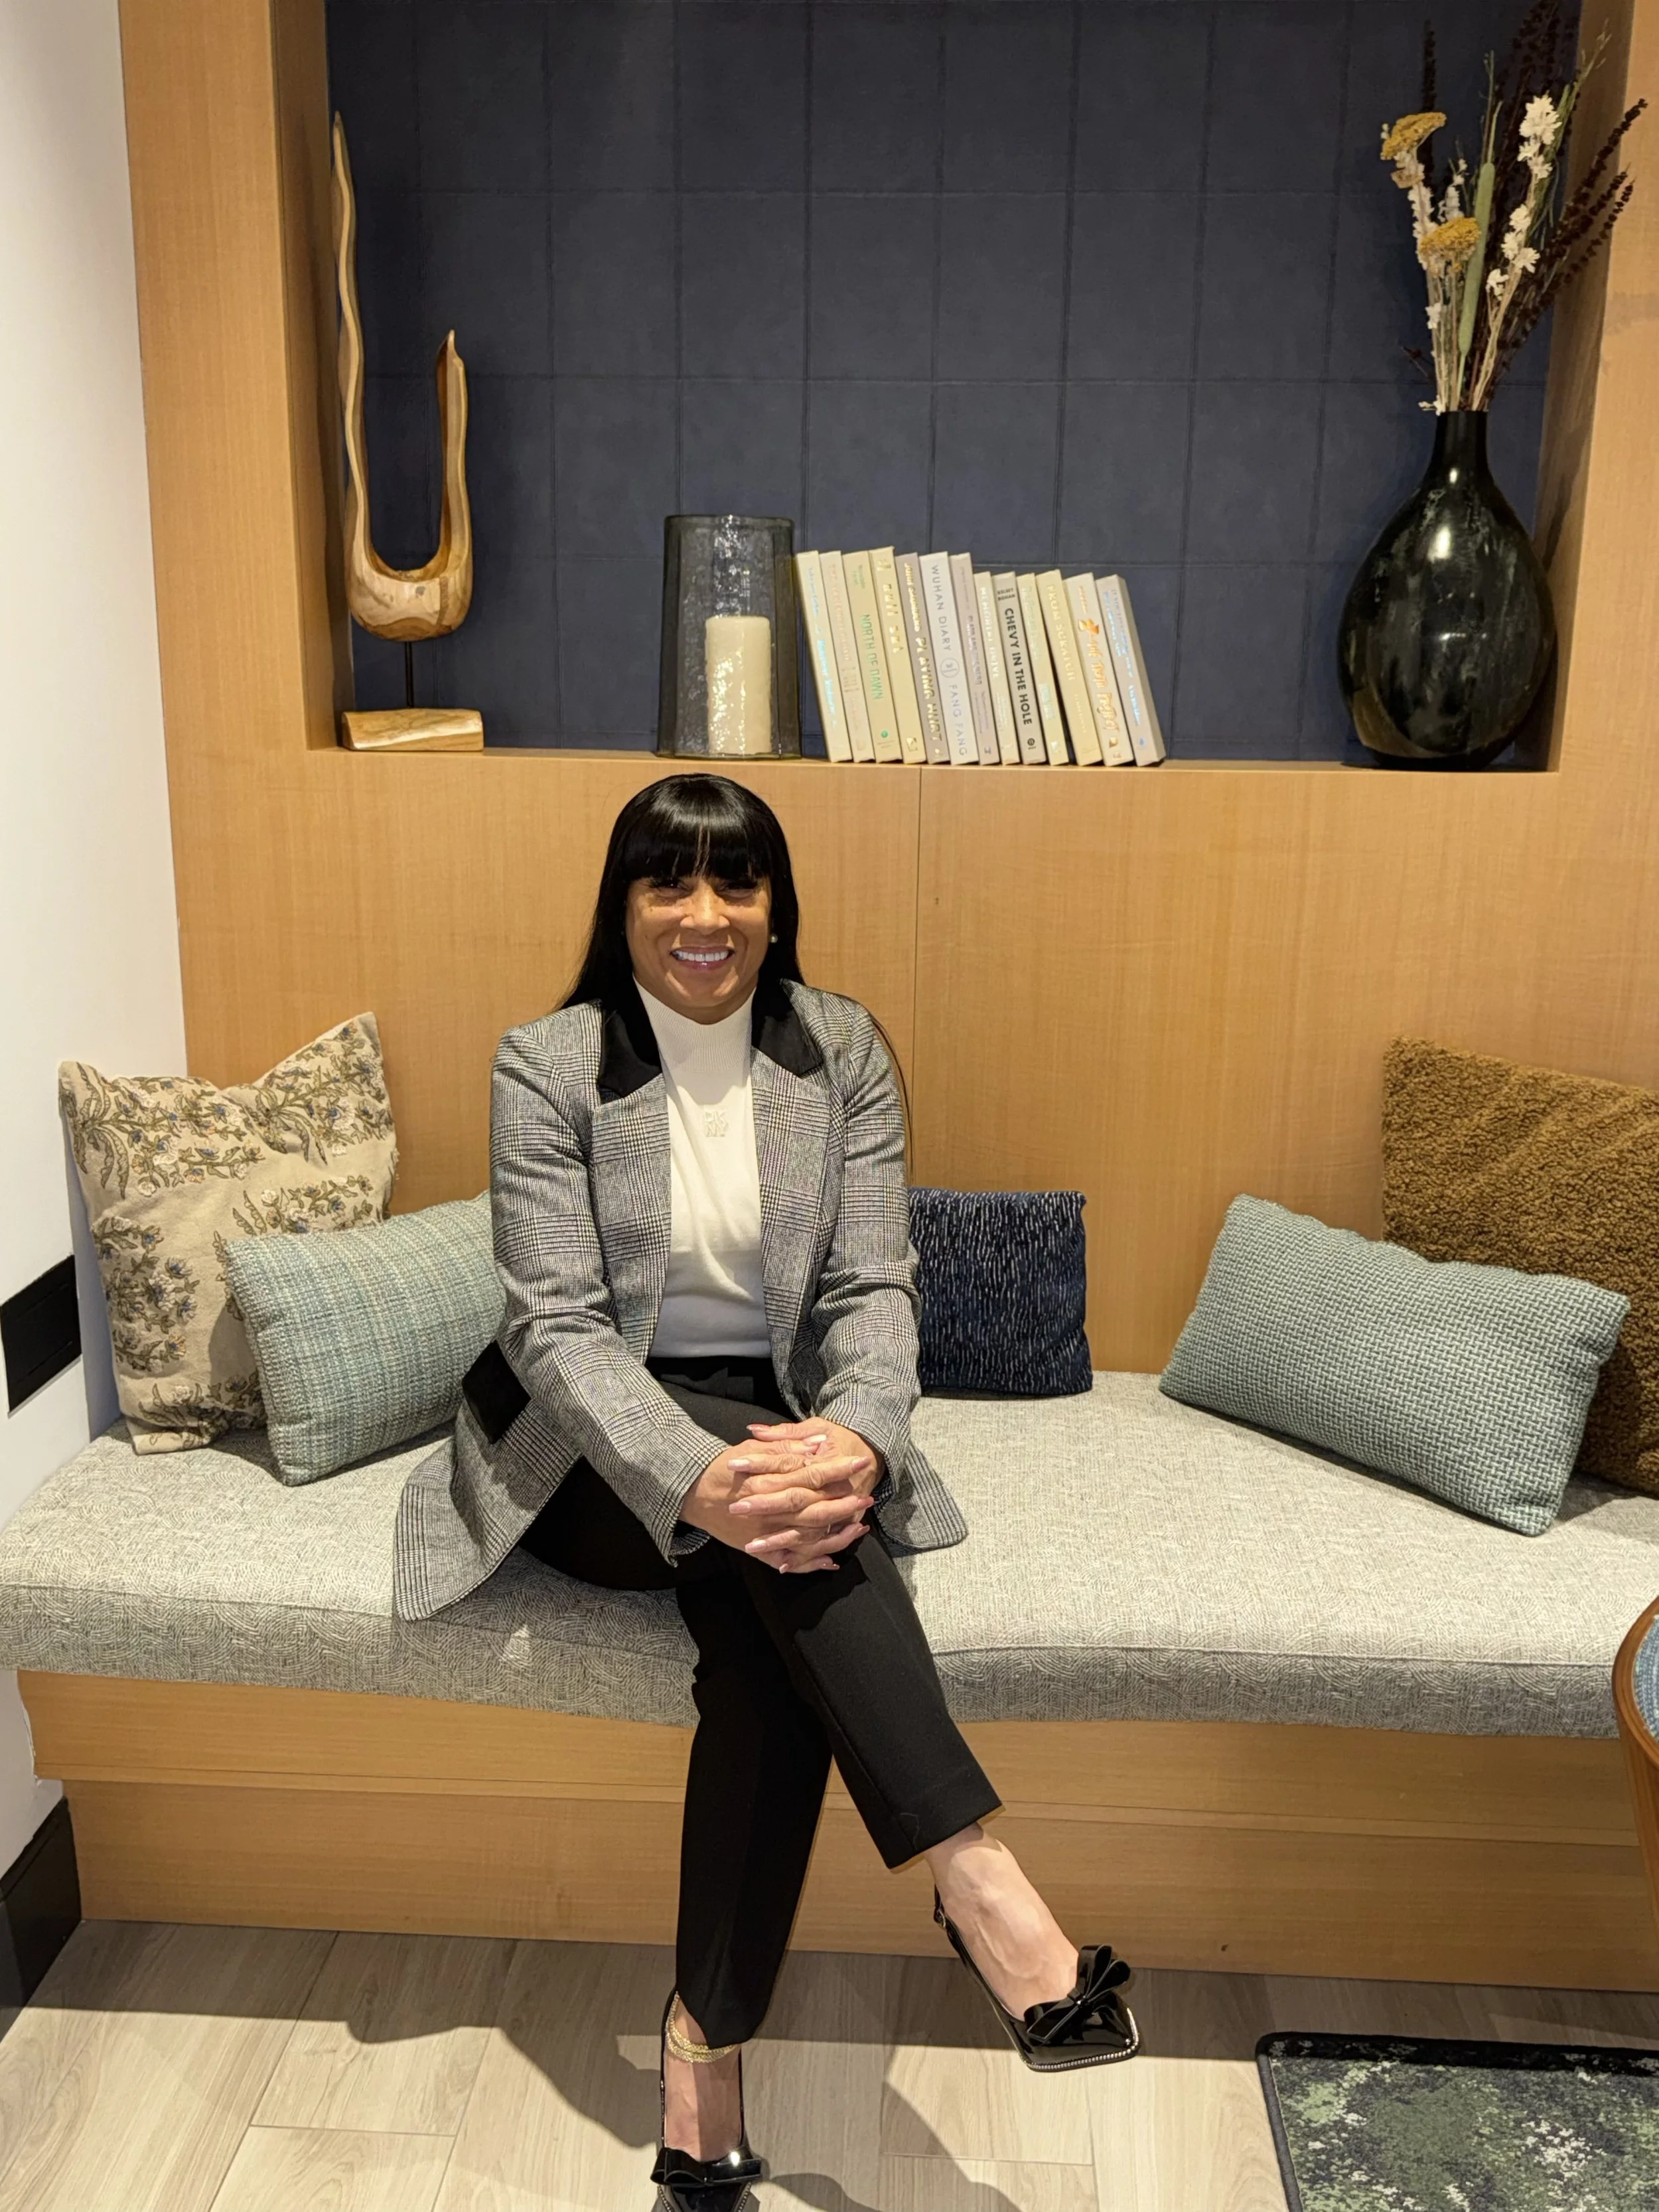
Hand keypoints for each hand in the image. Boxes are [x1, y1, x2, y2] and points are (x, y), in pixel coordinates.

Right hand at [680, 1432, 871, 1573]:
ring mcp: (766, 1534)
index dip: (838, 1468)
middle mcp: (771, 1510)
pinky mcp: (759, 1550)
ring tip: (859, 1529)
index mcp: (770, 1481)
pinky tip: (831, 1561)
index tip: (860, 1462)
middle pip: (816, 1508)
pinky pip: (790, 1560)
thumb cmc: (724, 1468)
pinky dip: (811, 1563)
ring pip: (809, 1538)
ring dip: (836, 1535)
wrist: (692, 1493)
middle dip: (845, 1505)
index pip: (812, 1474)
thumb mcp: (753, 1449)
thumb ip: (787, 1447)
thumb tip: (819, 1445)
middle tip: (867, 1498)